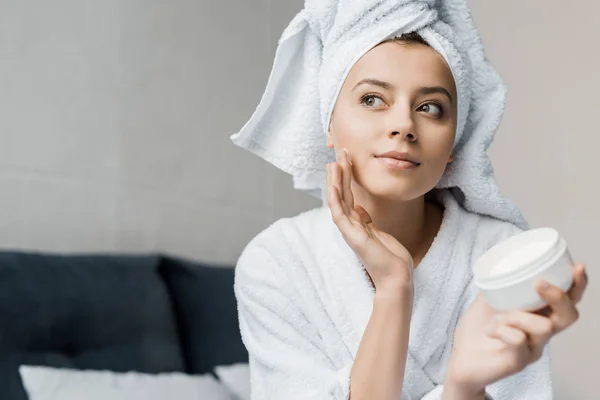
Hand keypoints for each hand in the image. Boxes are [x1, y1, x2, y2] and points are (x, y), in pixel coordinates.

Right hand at [326, 148, 413, 290]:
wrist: (396, 277)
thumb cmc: (390, 258)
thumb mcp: (379, 233)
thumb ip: (367, 221)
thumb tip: (360, 210)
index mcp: (357, 223)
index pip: (347, 195)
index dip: (345, 177)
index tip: (345, 159)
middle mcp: (350, 225)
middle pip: (342, 193)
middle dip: (340, 172)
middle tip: (339, 152)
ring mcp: (350, 230)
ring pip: (338, 200)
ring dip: (335, 181)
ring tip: (334, 162)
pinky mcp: (353, 236)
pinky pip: (340, 214)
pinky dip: (335, 198)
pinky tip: (333, 184)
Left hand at [445, 263, 587, 394]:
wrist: (459, 359)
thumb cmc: (477, 330)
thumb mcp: (487, 300)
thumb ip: (499, 285)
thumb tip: (505, 265)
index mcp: (538, 315)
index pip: (567, 301)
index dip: (576, 285)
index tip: (577, 268)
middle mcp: (541, 333)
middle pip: (568, 315)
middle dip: (558, 296)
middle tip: (539, 283)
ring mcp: (532, 348)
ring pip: (544, 326)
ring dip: (517, 315)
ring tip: (497, 318)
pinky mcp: (520, 361)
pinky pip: (519, 339)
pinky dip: (502, 330)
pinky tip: (490, 331)